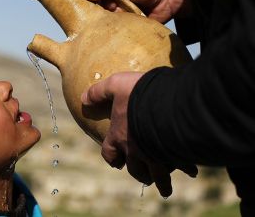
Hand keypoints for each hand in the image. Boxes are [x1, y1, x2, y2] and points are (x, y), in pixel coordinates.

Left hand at [81, 72, 197, 196]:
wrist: (167, 103)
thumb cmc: (138, 93)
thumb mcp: (115, 86)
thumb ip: (98, 92)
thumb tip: (83, 99)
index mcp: (119, 136)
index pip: (110, 153)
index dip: (113, 158)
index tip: (118, 163)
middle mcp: (135, 150)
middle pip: (135, 169)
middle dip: (139, 173)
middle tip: (144, 177)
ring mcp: (156, 155)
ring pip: (157, 176)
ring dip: (160, 182)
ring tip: (164, 189)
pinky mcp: (175, 154)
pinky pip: (180, 166)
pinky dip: (186, 169)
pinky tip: (192, 170)